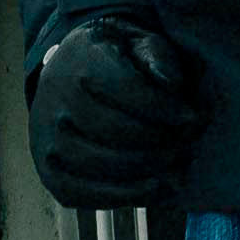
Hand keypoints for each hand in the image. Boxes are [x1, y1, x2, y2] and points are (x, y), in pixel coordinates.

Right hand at [33, 17, 208, 208]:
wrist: (68, 73)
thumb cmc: (115, 59)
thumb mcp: (140, 42)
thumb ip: (158, 58)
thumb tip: (170, 84)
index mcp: (80, 61)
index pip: (126, 88)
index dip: (164, 108)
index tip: (193, 118)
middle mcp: (56, 100)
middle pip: (114, 130)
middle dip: (159, 142)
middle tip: (187, 147)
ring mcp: (47, 138)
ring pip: (97, 163)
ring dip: (143, 172)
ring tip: (176, 171)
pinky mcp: (48, 171)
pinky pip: (81, 192)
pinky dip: (120, 197)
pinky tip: (152, 190)